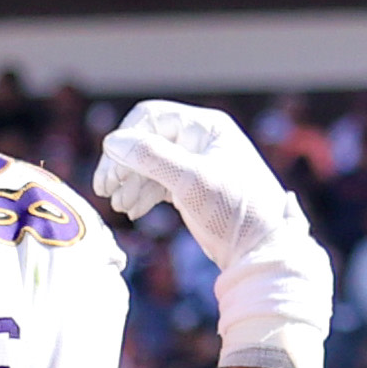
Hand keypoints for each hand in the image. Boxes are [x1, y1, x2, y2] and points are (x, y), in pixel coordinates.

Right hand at [93, 100, 295, 263]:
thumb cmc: (235, 211)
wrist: (261, 250)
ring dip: (130, 183)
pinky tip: (132, 211)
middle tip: (105, 191)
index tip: (111, 172)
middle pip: (146, 140)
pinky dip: (142, 194)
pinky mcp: (192, 188)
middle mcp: (200, 140)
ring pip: (148, 164)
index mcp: (206, 127)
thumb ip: (152, 158)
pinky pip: (157, 182)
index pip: (151, 117)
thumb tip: (112, 142)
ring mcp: (195, 164)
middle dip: (123, 165)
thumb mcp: (192, 181)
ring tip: (120, 206)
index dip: (125, 140)